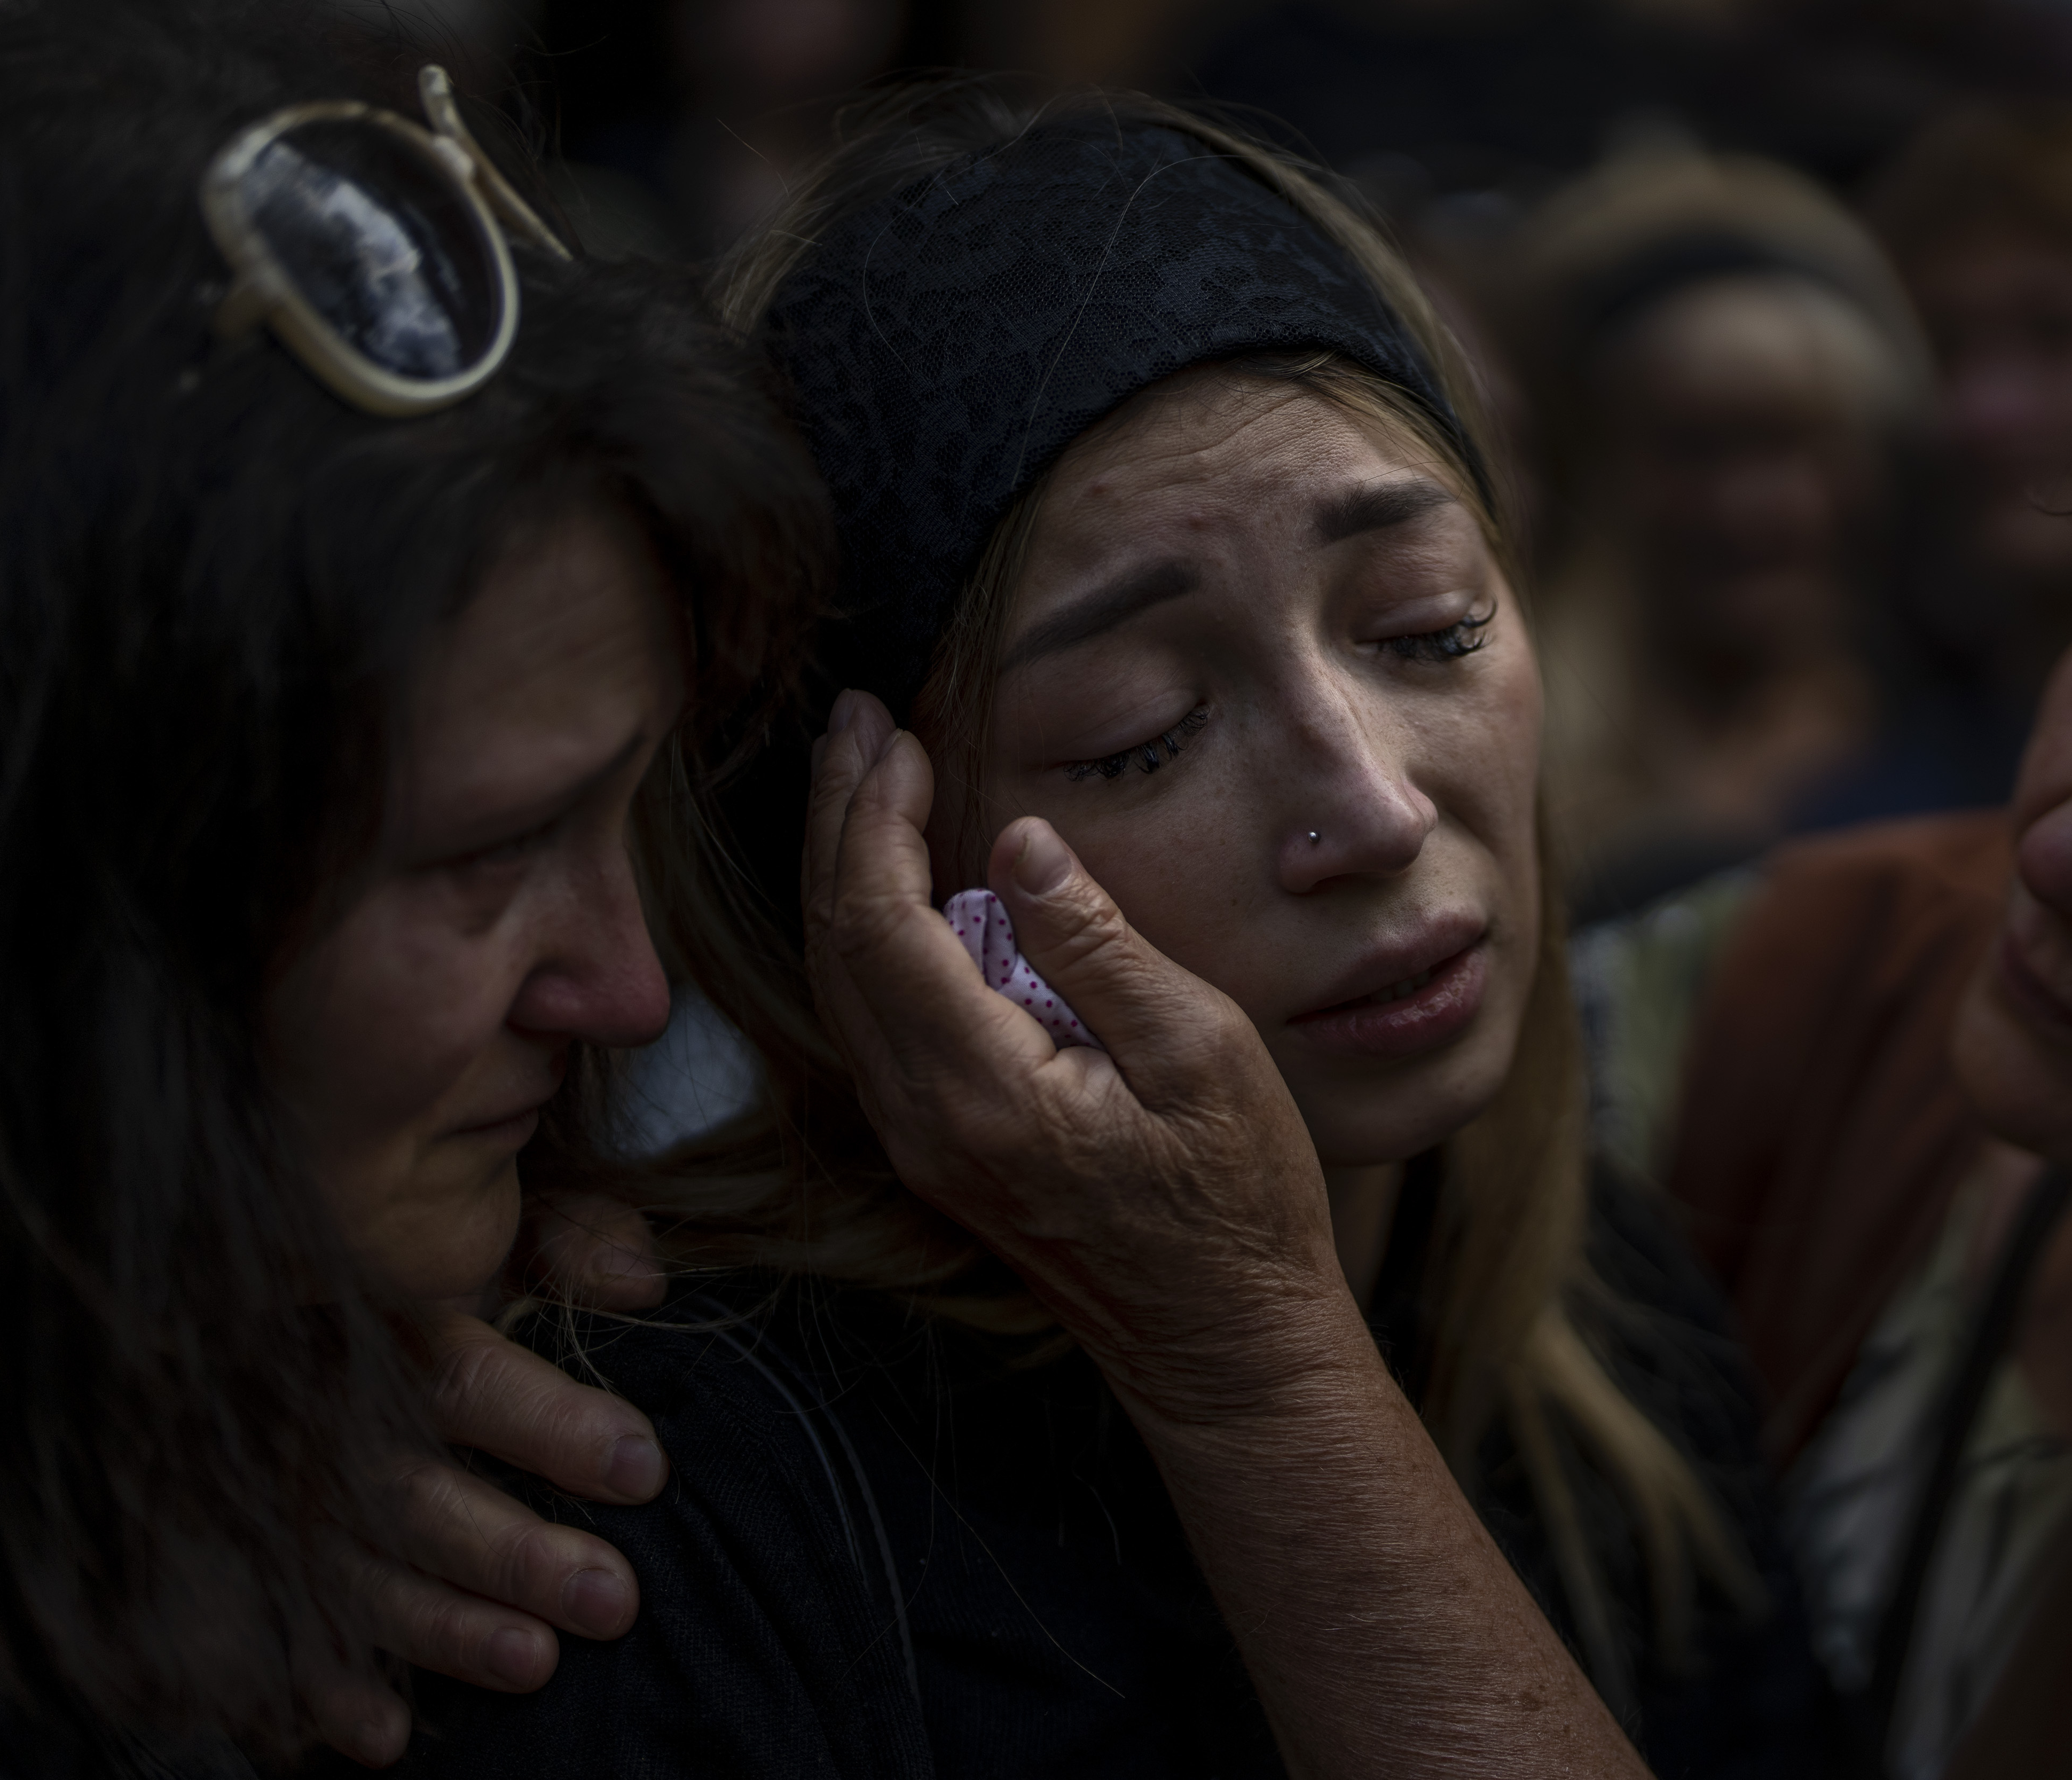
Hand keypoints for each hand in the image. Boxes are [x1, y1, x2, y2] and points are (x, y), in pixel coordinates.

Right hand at [305, 1202, 670, 1764]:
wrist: (256, 1286)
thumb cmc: (420, 1271)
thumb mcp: (493, 1230)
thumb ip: (569, 1241)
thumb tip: (642, 1279)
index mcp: (380, 1323)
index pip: (462, 1376)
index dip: (553, 1427)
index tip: (644, 1470)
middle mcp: (318, 1413)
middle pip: (413, 1494)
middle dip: (514, 1555)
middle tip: (614, 1599)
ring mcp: (272, 1492)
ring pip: (353, 1574)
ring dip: (444, 1629)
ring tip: (536, 1662)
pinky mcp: (242, 1557)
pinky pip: (275, 1634)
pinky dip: (327, 1692)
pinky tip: (389, 1738)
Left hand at [801, 691, 1348, 1417]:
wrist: (1223, 1338)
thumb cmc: (1236, 1198)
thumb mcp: (1201, 1052)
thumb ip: (1098, 947)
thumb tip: (1019, 843)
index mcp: (982, 1090)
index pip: (881, 925)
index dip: (872, 817)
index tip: (892, 733)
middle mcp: (923, 1119)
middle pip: (836, 944)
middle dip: (835, 820)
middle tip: (852, 720)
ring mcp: (921, 1140)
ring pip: (838, 983)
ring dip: (841, 869)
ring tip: (859, 773)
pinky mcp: (939, 1145)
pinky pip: (869, 1018)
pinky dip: (865, 928)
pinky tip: (890, 875)